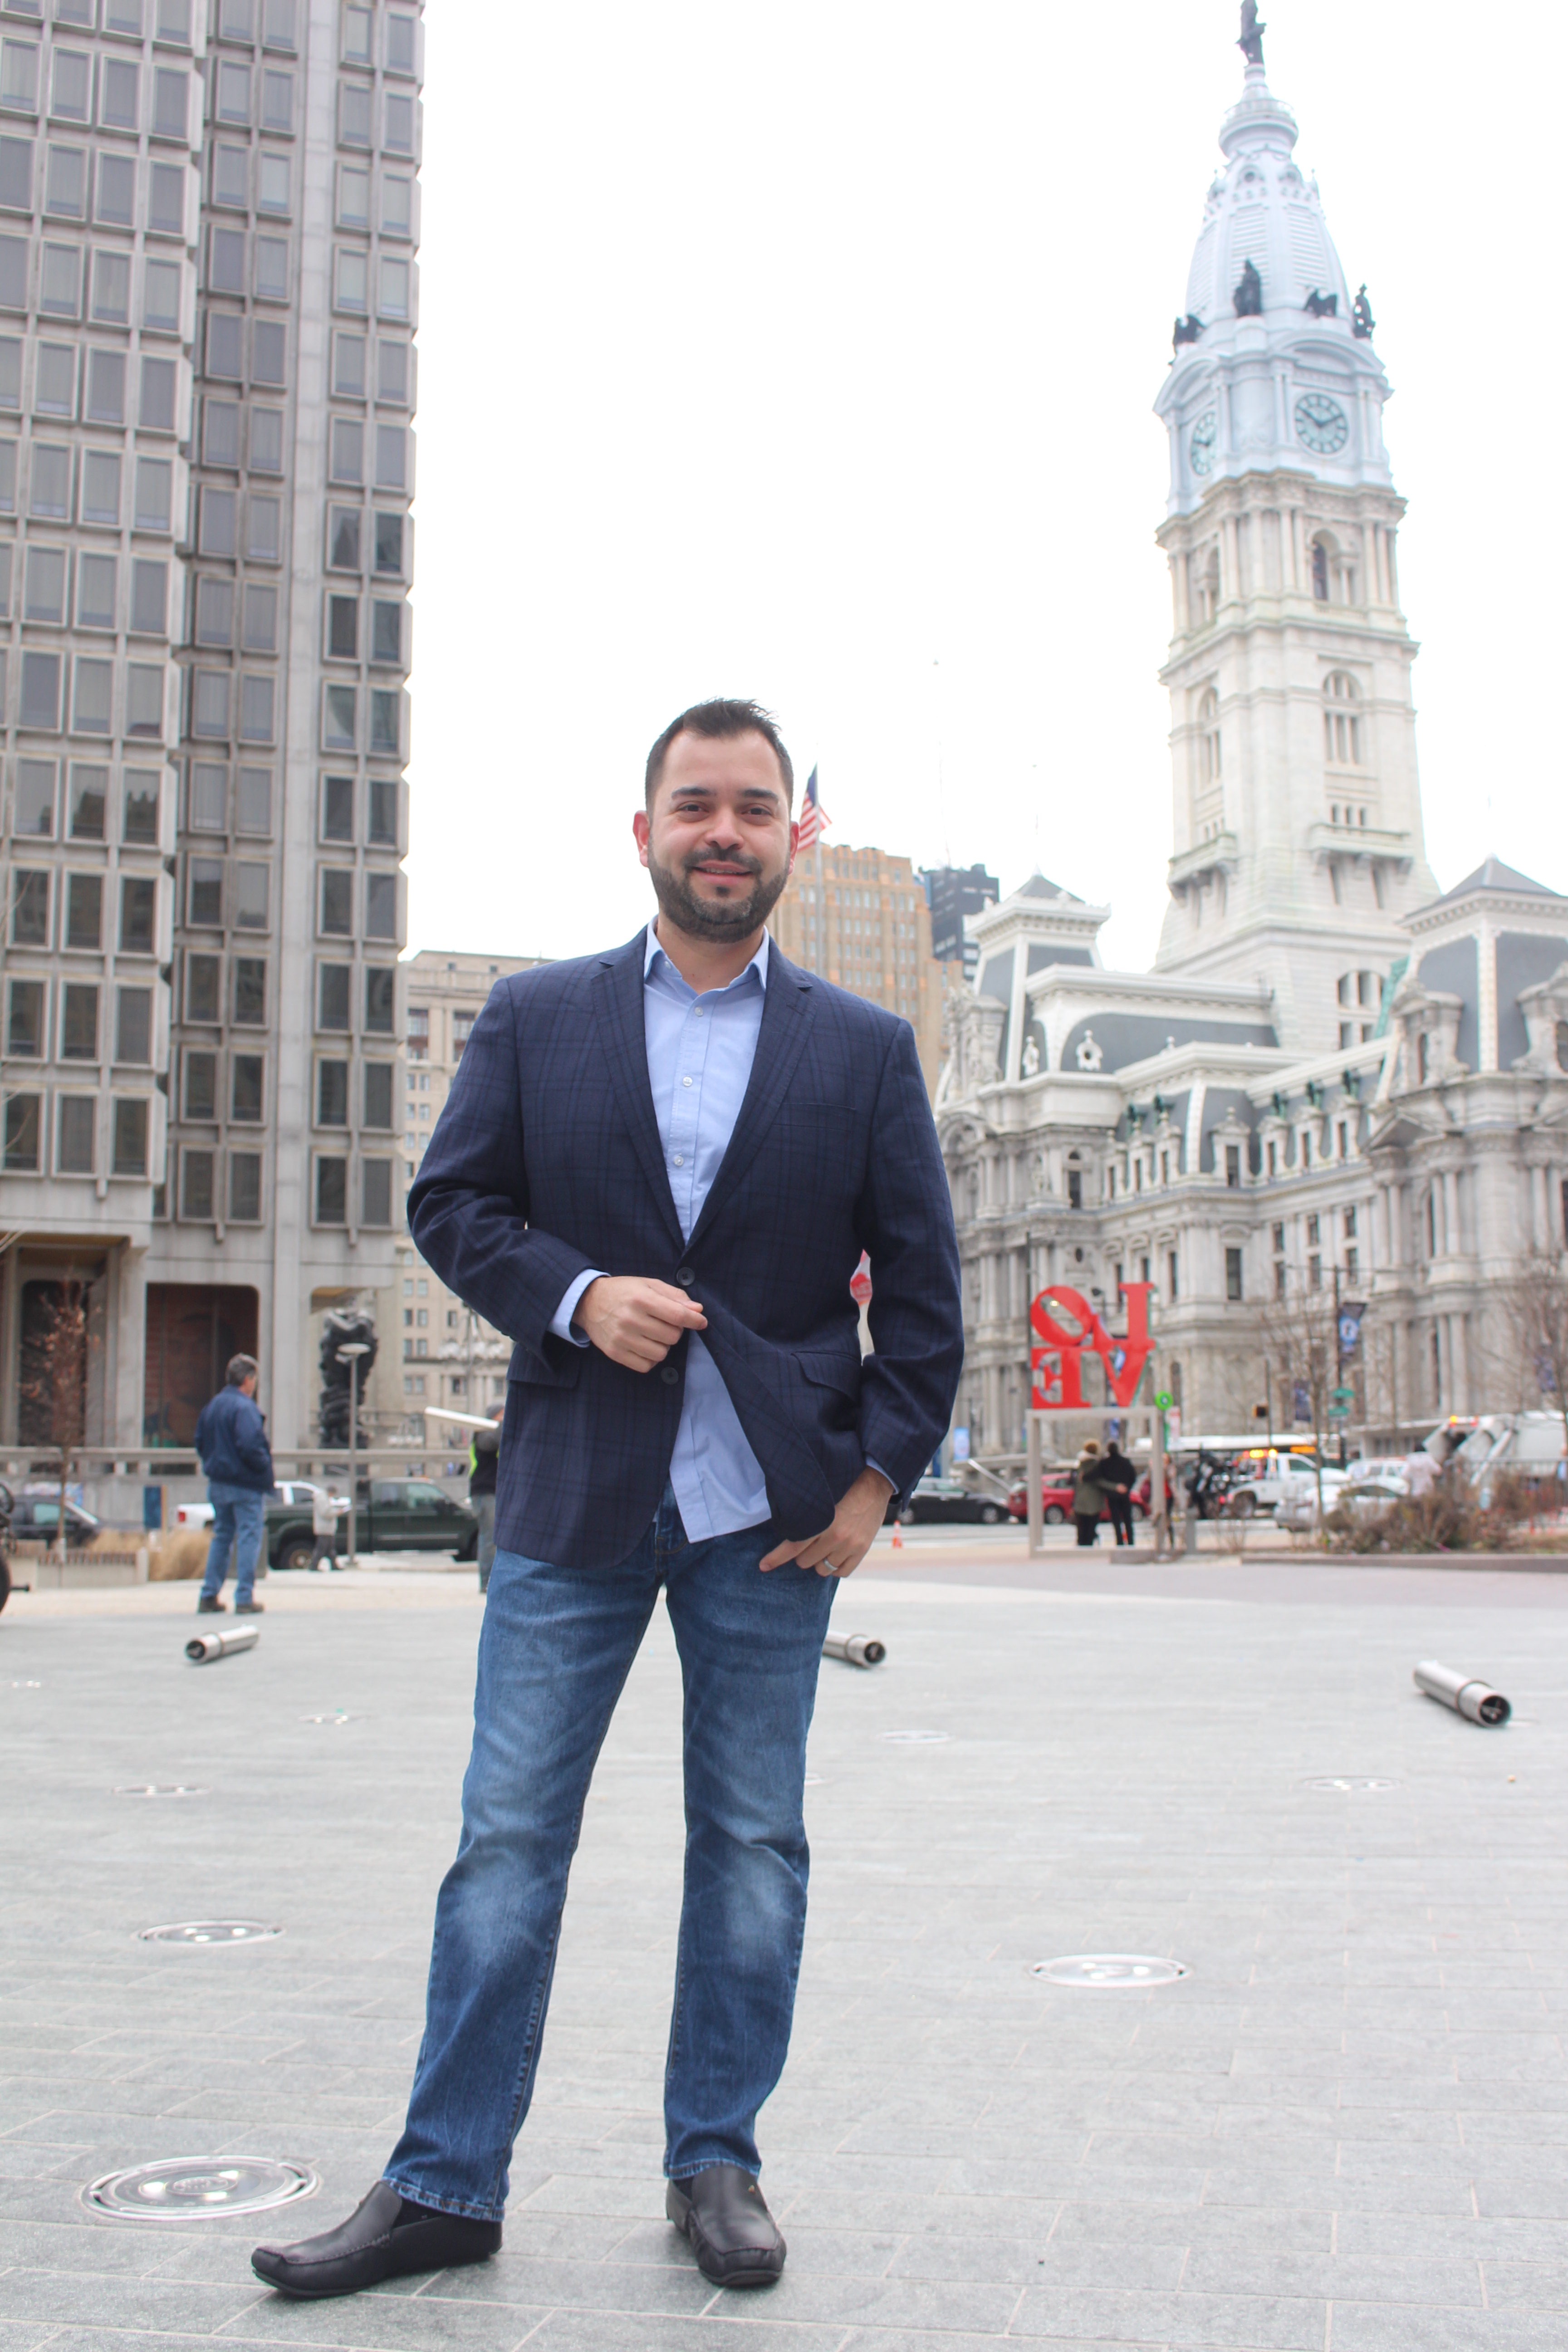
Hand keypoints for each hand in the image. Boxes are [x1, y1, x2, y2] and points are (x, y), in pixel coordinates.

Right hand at [575, 1275, 705, 1371]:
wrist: (589, 1302)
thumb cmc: (624, 1292)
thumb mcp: (649, 1285)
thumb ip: (675, 1296)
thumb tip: (697, 1310)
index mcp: (641, 1299)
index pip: (677, 1315)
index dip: (694, 1320)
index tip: (701, 1322)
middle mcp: (630, 1319)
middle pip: (672, 1336)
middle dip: (675, 1331)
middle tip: (665, 1323)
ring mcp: (621, 1338)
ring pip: (661, 1354)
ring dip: (663, 1345)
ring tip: (653, 1334)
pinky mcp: (615, 1353)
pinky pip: (646, 1366)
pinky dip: (651, 1359)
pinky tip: (645, 1346)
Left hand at [760, 1466, 894, 1579]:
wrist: (873, 1482)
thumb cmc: (843, 1486)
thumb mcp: (820, 1495)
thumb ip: (804, 1514)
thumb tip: (785, 1529)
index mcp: (822, 1520)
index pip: (793, 1546)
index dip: (776, 1558)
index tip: (763, 1566)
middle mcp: (836, 1536)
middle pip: (805, 1561)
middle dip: (802, 1554)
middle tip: (807, 1541)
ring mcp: (850, 1545)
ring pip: (822, 1569)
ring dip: (818, 1561)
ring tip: (822, 1546)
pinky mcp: (862, 1550)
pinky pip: (841, 1572)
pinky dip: (835, 1567)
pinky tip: (834, 1554)